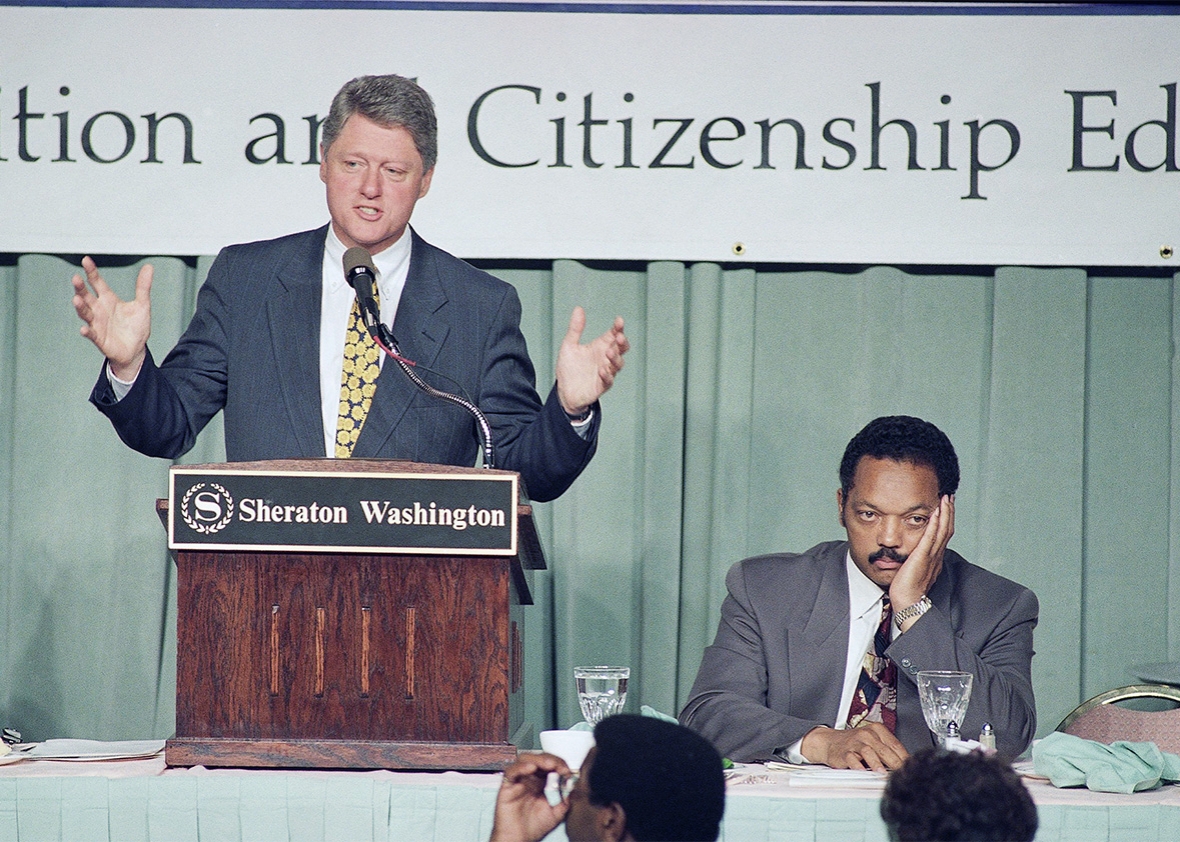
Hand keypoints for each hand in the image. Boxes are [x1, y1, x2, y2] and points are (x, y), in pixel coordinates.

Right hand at [71, 256, 152, 380]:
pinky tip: (84, 328)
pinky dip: (87, 331)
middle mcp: (99, 310)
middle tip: (76, 278)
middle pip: (86, 296)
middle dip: (80, 288)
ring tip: (76, 299)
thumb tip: (149, 267)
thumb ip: (143, 286)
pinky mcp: (100, 338)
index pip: (97, 282)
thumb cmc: (136, 327)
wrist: (136, 350)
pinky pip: (91, 334)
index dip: (91, 272)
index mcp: (108, 299)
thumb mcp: (142, 305)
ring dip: (80, 307)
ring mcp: (97, 324)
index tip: (86, 260)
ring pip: (85, 313)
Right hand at [490, 752, 571, 841]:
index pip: (550, 764)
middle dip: (550, 759)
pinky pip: (511, 771)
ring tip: (548, 765)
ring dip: (537, 759)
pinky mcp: (507, 786)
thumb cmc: (535, 826)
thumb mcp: (557, 811)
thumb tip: (572, 782)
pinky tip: (530, 768)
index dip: (560, 764)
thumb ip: (565, 797)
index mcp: (542, 781)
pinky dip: (521, 767)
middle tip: (559, 766)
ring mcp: (518, 780)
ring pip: (524, 759)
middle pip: (538, 758)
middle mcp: (530, 778)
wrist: (520, 839)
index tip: (567, 771)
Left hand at [555, 306, 629, 416]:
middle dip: (622, 342)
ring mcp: (605, 372)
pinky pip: (608, 381)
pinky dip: (606, 375)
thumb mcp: (569, 345)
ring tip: (609, 352)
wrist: (564, 391)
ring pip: (617, 364)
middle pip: (621, 348)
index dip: (618, 328)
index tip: (619, 321)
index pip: (613, 334)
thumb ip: (575, 328)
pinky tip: (601, 370)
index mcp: (600, 346)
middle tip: (619, 337)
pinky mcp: (601, 386)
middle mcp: (605, 358)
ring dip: (615, 358)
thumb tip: (578, 308)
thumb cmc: (569, 368)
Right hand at [800, 724, 908, 771]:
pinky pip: (852, 758)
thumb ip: (889, 751)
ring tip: (883, 773)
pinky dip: (857, 765)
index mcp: (877, 730)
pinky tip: (862, 770)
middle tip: (902, 774)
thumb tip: (906, 764)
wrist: (831, 742)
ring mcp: (855, 742)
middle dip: (895, 764)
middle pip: (885, 749)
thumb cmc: (856, 744)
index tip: (911, 769)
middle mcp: (867, 734)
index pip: (895, 745)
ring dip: (877, 763)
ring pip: (869, 752)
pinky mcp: (844, 752)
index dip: (905, 758)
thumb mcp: (874, 742)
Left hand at [889, 494, 954, 618]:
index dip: (945, 519)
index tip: (945, 506)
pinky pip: (930, 538)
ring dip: (944, 513)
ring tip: (944, 498)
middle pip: (946, 529)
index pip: (943, 534)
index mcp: (934, 558)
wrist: (908, 602)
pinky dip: (934, 524)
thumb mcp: (913, 569)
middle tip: (948, 496)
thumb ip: (915, 559)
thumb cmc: (907, 589)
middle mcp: (936, 555)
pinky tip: (935, 512)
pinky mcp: (923, 558)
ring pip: (942, 531)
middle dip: (948, 512)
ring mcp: (931, 556)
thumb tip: (911, 553)